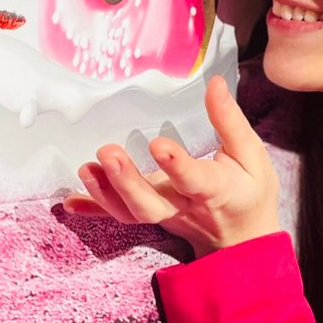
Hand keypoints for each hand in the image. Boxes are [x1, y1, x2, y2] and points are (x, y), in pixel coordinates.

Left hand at [64, 75, 281, 256]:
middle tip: (106, 153)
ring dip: (105, 194)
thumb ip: (230, 121)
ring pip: (132, 213)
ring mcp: (164, 215)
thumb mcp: (251, 156)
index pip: (194, 179)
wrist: (243, 240)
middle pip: (151, 204)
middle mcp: (184, 206)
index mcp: (215, 190)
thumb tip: (214, 83)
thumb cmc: (249, 192)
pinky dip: (94, 210)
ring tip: (85, 169)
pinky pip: (119, 218)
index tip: (157, 144)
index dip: (176, 165)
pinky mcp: (151, 218)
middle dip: (127, 182)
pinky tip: (70, 201)